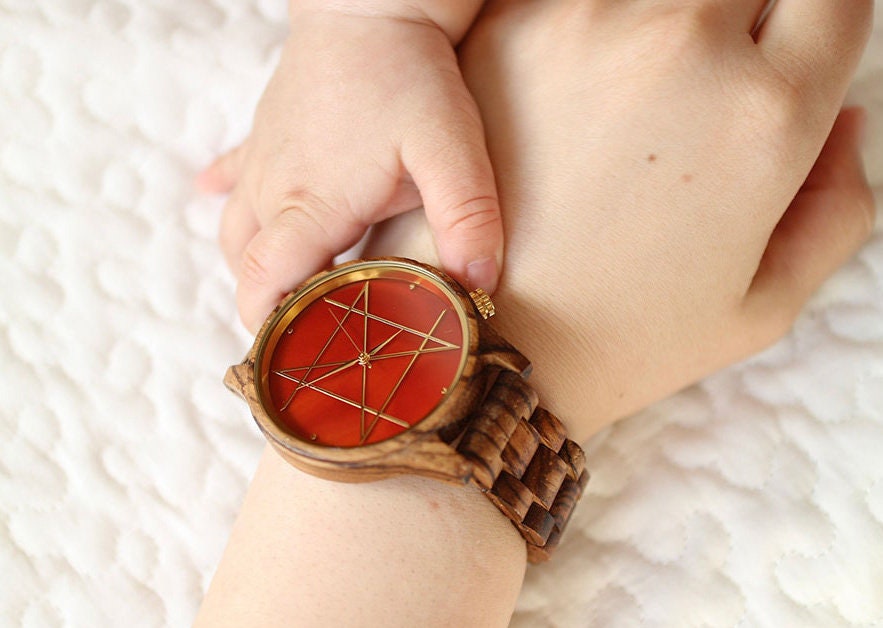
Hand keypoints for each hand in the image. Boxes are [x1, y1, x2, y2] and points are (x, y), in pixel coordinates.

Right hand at [199, 5, 501, 331]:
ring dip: (253, 264)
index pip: (267, 285)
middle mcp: (275, 188)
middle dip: (268, 305)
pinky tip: (209, 198)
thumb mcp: (450, 149)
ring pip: (235, 230)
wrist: (370, 3)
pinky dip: (225, 196)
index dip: (270, 330)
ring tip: (281, 288)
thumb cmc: (408, 73)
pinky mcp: (265, 134)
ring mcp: (263, 160)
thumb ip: (467, 219)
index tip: (287, 363)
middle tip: (302, 334)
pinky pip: (231, 174)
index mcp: (313, 205)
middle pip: (248, 268)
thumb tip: (478, 288)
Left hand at [365, 0, 874, 439]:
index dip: (823, 16)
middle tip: (708, 77)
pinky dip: (598, 25)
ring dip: (668, 19)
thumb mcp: (762, 303)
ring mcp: (586, 26)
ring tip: (638, 92)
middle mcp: (682, 48)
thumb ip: (838, 202)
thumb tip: (845, 116)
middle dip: (743, 19)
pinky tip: (586, 86)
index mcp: (764, 115)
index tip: (796, 41)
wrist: (479, 340)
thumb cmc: (619, 339)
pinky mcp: (509, 30)